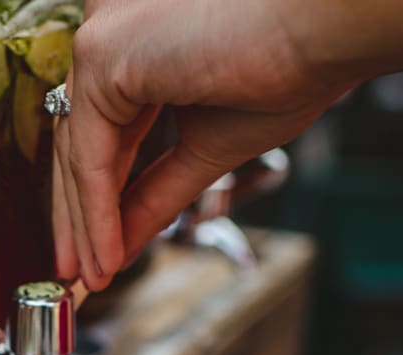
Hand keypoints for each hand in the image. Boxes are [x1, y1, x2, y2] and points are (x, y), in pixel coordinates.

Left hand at [54, 0, 355, 289]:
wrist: (325, 31)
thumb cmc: (288, 69)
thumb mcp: (207, 147)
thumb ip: (156, 192)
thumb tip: (120, 247)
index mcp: (134, 40)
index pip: (100, 131)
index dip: (96, 197)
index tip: (97, 251)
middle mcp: (109, 28)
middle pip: (80, 141)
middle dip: (77, 217)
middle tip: (77, 275)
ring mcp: (101, 35)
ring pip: (79, 150)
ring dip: (85, 225)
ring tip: (91, 278)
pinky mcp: (101, 52)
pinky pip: (89, 153)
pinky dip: (97, 211)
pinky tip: (106, 255)